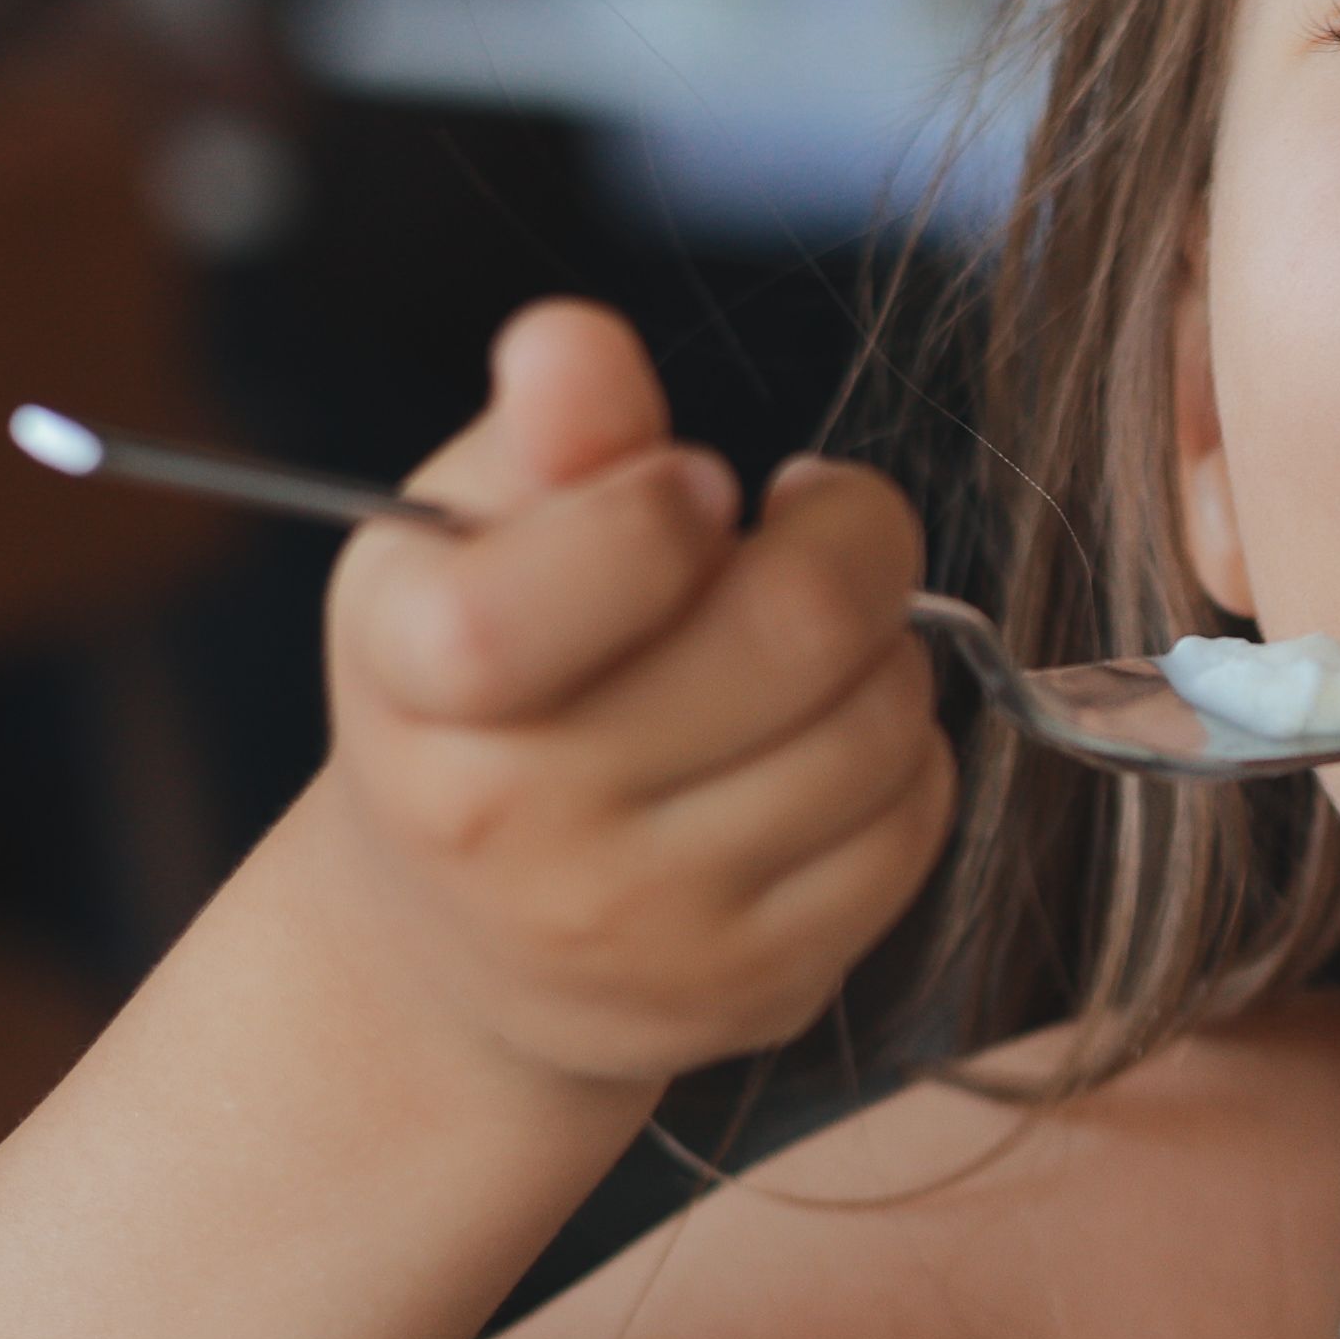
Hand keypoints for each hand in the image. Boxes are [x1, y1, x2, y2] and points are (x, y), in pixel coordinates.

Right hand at [315, 304, 953, 1092]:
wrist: (457, 946)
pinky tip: (821, 739)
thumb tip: (576, 348)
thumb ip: (541, 433)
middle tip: (816, 520)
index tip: (686, 488)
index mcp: (424, 673)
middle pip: (801, 626)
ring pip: (880, 726)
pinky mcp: (754, 990)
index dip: (671, 497)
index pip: (600, 556)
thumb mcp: (460, 540)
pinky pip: (915, 825)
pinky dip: (901, 755)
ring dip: (882, 648)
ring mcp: (645, 925)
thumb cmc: (480, 686)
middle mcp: (519, 820)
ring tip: (803, 641)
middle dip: (851, 534)